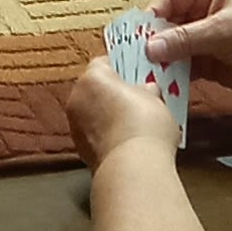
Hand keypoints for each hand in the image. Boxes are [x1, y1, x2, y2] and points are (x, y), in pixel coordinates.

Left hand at [68, 57, 180, 171]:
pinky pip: (96, 134)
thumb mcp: (155, 98)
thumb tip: (147, 90)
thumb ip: (146, 90)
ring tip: (137, 124)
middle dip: (116, 93)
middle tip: (140, 99)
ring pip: (94, 113)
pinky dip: (108, 135)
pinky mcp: (81, 149)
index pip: (104, 63)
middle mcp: (77, 98)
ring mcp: (76, 126)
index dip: (123, 68)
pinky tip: (129, 141)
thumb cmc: (143, 126)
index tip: (138, 74)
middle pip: (97, 89)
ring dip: (110, 116)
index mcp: (92, 77)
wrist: (133, 167)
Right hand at [142, 0, 231, 109]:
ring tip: (144, 78)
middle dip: (151, 42)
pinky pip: (181, 67)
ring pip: (170, 47)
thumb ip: (187, 38)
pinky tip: (161, 87)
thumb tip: (149, 47)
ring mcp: (202, 39)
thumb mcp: (226, 32)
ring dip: (159, 62)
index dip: (151, 16)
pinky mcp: (206, 63)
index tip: (137, 38)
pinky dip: (171, 76)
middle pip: (165, 24)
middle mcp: (200, 11)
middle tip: (134, 61)